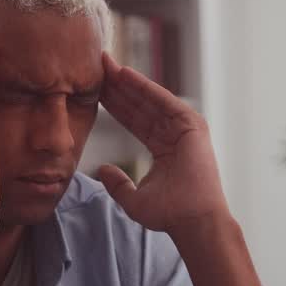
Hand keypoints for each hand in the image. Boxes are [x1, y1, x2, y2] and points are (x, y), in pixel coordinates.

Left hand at [96, 52, 229, 233]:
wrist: (191, 221)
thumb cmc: (168, 214)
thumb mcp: (133, 199)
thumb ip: (117, 184)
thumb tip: (101, 169)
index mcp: (162, 148)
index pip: (133, 121)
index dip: (114, 105)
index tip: (94, 89)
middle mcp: (173, 134)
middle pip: (140, 105)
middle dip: (118, 87)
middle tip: (97, 66)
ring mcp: (183, 128)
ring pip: (149, 100)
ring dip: (128, 82)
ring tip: (106, 65)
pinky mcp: (191, 125)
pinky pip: (164, 101)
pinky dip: (145, 87)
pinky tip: (126, 75)